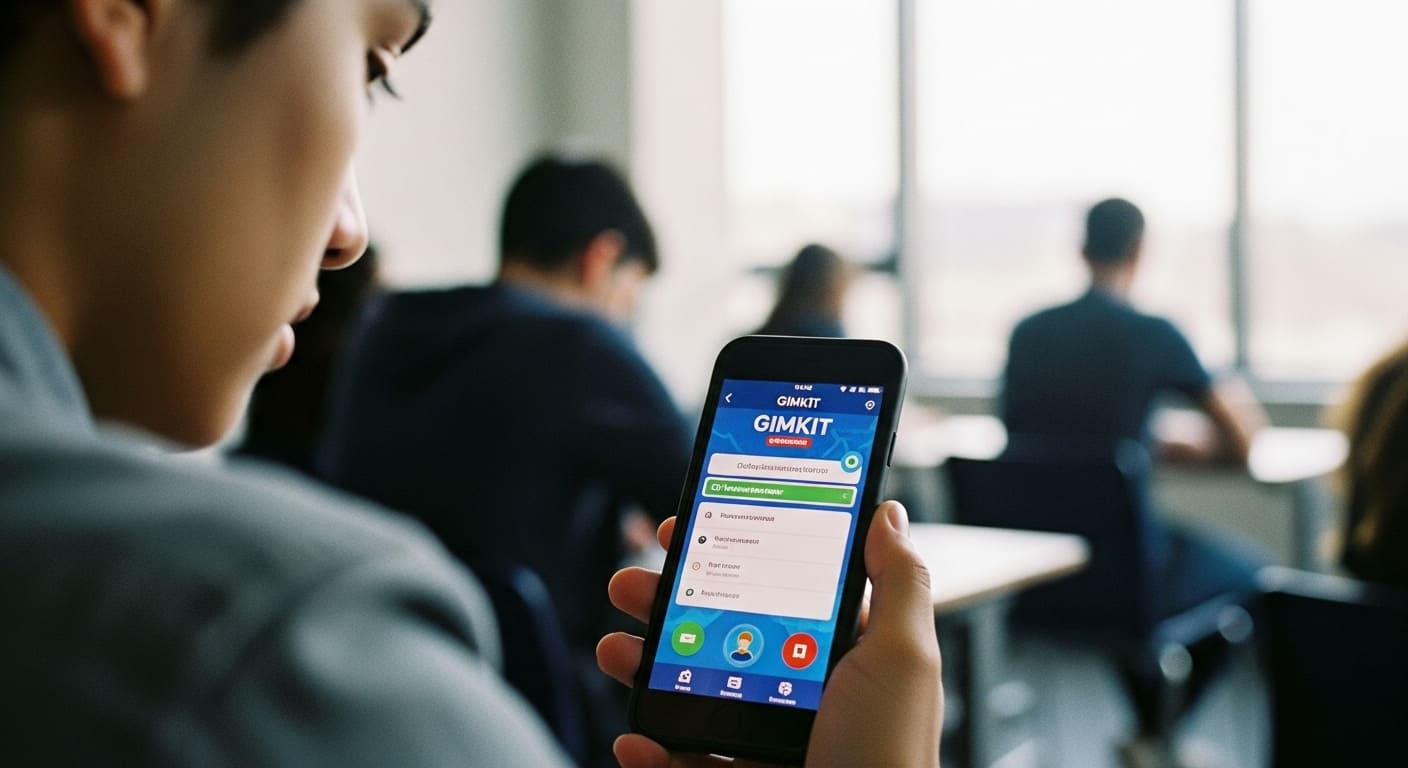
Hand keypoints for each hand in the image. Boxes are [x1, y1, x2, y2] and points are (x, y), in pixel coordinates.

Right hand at [596, 501, 943, 766]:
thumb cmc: (891, 757)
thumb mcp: (904, 657)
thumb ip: (898, 582)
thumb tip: (887, 514)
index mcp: (835, 654)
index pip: (775, 587)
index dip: (727, 552)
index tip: (686, 529)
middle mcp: (797, 693)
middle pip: (717, 632)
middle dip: (664, 603)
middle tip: (631, 584)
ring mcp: (763, 739)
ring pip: (687, 690)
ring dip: (641, 665)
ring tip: (615, 649)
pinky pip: (680, 760)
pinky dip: (647, 748)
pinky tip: (635, 737)